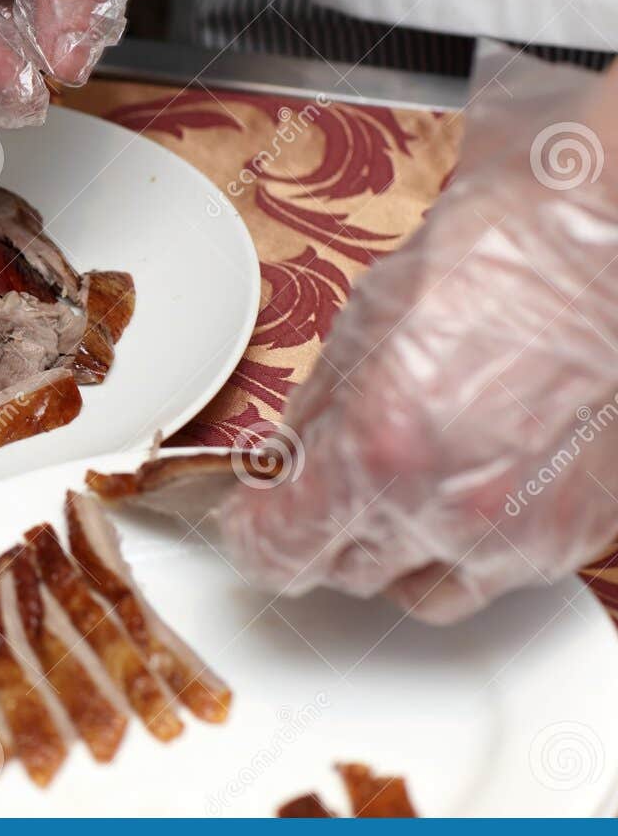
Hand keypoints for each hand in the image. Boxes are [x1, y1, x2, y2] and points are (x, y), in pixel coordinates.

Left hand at [220, 49, 617, 622]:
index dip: (254, 537)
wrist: (589, 246)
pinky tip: (464, 485)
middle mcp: (449, 513)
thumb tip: (284, 470)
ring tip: (395, 489)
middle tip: (321, 489)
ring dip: (395, 551)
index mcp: (377, 458)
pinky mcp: (578, 535)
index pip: (283, 550)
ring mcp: (521, 534)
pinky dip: (468, 543)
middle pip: (348, 572)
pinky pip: (497, 571)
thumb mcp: (354, 339)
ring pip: (424, 590)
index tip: (250, 523)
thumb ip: (311, 426)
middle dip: (323, 534)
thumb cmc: (483, 270)